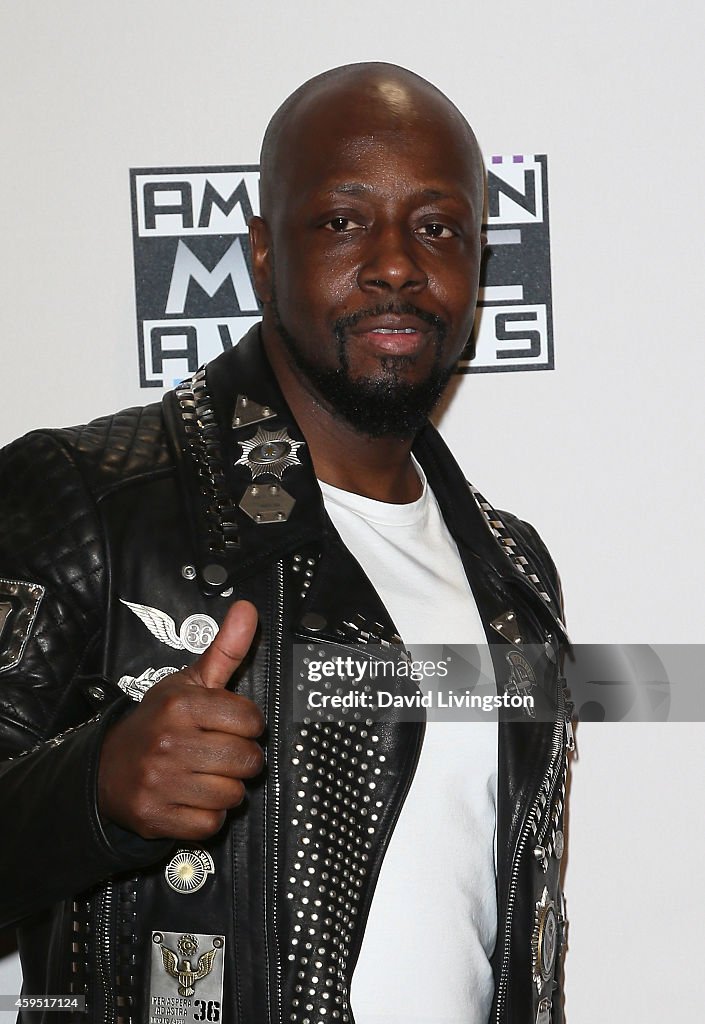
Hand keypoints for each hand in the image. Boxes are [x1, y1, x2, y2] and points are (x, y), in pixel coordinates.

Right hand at [97, 600, 263, 839]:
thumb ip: (226, 649)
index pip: (252, 721)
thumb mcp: (189, 682)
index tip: (228, 725)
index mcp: (181, 704)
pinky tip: (190, 797)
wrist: (106, 768)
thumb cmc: (159, 721)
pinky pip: (211, 824)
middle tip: (218, 752)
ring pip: (233, 795)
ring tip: (203, 774)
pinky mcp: (155, 816)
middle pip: (247, 761)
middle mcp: (169, 741)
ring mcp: (160, 781)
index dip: (247, 725)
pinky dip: (207, 816)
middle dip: (240, 759)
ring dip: (225, 789)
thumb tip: (249, 609)